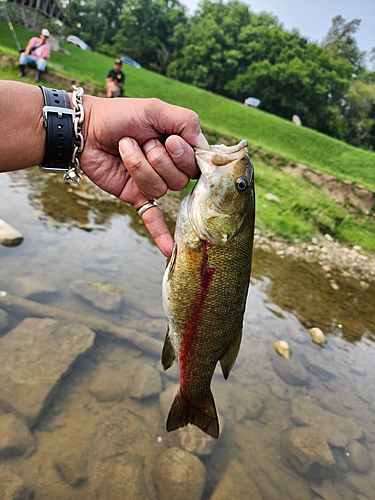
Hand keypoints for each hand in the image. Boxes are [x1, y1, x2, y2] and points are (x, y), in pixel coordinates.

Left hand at [79, 96, 208, 256]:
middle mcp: (169, 167)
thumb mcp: (156, 109)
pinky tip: (168, 250)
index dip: (184, 155)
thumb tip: (205, 147)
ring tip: (125, 148)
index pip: (196, 163)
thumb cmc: (120, 114)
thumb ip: (186, 122)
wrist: (85, 128)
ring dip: (140, 166)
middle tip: (144, 141)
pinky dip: (161, 235)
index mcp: (178, 146)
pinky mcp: (136, 196)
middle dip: (158, 158)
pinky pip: (152, 218)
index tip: (170, 140)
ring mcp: (152, 183)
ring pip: (161, 189)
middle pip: (180, 180)